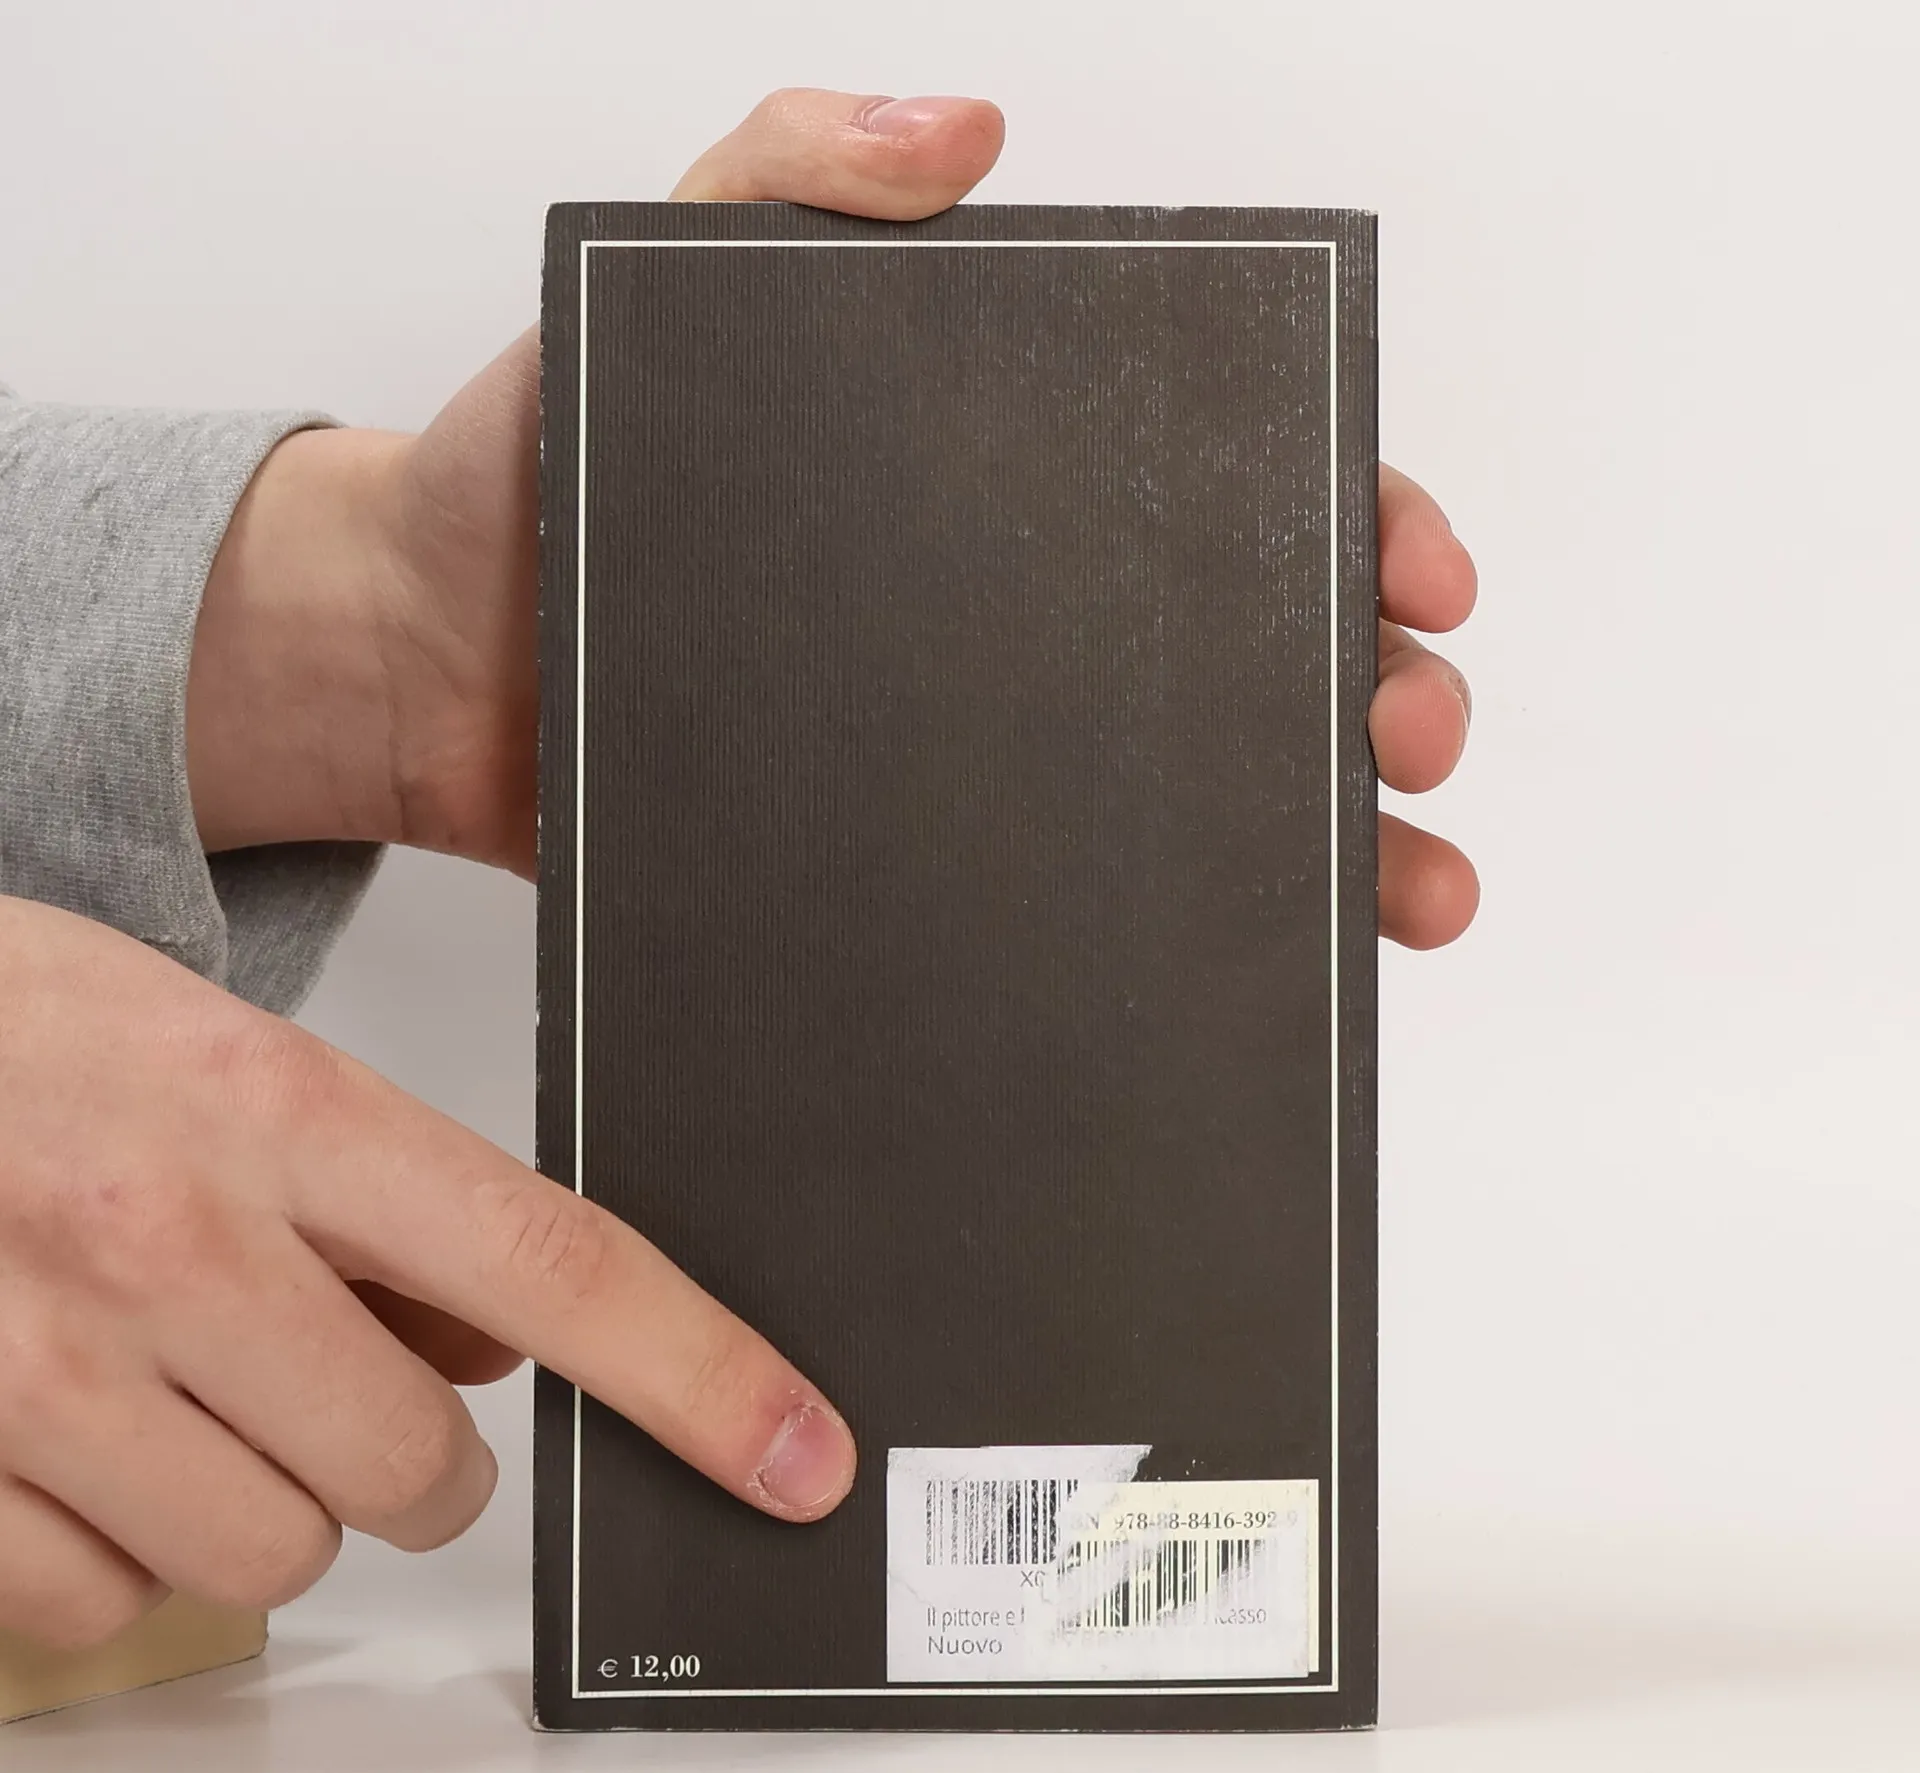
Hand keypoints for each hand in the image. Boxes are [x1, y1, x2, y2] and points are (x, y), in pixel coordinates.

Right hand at [0, 898, 855, 1650]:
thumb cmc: (14, 1035)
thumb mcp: (223, 1061)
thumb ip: (374, 1200)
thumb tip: (496, 1340)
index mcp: (273, 1111)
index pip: (553, 1263)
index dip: (699, 1375)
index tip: (793, 1451)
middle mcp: (165, 1240)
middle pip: (418, 1465)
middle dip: (412, 1455)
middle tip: (336, 1375)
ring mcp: (37, 1369)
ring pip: (274, 1552)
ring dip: (266, 1498)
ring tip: (185, 1389)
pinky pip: (109, 1606)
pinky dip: (121, 1551)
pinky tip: (81, 1440)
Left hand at [186, 88, 1478, 947]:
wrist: (419, 667)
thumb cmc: (528, 475)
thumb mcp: (660, 289)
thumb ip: (789, 183)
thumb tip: (958, 128)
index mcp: (1008, 493)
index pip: (1230, 492)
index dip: (1351, 524)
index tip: (1416, 571)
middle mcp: (1018, 631)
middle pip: (1249, 660)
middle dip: (1368, 698)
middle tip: (1404, 734)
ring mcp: (979, 766)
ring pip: (1194, 811)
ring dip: (1324, 857)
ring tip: (1396, 898)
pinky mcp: (920, 875)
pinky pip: (1066, 920)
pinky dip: (1169, 953)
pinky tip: (1237, 985)